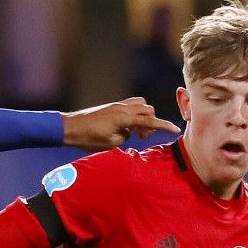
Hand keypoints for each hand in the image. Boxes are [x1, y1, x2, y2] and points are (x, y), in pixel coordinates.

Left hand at [62, 98, 180, 150]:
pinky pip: (131, 106)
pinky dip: (134, 114)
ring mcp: (117, 105)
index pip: (149, 120)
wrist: (71, 128)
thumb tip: (129, 132)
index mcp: (123, 117)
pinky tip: (126, 127)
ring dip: (143, 116)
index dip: (164, 125)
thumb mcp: (111, 143)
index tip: (176, 130)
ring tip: (135, 131)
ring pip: (140, 104)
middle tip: (142, 137)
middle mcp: (122, 108)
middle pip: (148, 109)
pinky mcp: (112, 107)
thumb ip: (125, 136)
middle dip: (151, 122)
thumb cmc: (88, 138)